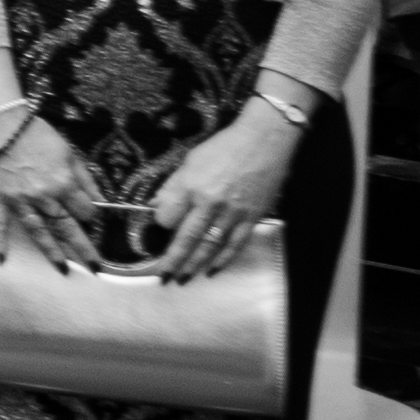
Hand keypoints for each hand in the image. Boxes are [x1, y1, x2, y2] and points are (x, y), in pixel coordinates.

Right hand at [0, 100, 92, 264]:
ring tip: (63, 269)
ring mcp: (19, 200)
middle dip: (83, 248)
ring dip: (52, 252)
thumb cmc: (39, 135)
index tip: (90, 217)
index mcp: (64, 184)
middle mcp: (44, 197)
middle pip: (67, 228)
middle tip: (95, 267)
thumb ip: (86, 179)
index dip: (91, 215)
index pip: (84, 211)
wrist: (2, 124)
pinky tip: (3, 259)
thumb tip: (101, 202)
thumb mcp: (70, 153)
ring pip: (38, 231)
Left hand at [138, 100, 308, 280]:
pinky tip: (212, 270)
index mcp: (191, 186)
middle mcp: (210, 202)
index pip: (167, 217)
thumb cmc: (225, 147)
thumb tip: (155, 205)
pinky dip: (223, 259)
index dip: (161, 225)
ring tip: (183, 279)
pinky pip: (235, 244)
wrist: (265, 140)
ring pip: (210, 246)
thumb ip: (173, 186)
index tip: (160, 228)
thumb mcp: (191, 161)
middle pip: (186, 238)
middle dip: (173, 260)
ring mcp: (233, 212)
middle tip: (163, 277)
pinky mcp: (252, 217)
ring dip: (195, 266)